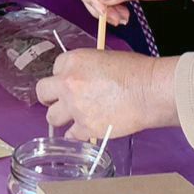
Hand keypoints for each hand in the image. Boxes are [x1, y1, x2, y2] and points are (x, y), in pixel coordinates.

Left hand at [36, 50, 178, 141]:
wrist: (150, 91)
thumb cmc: (137, 71)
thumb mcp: (105, 57)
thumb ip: (87, 67)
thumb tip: (84, 78)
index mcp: (73, 61)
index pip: (55, 68)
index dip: (64, 76)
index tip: (71, 82)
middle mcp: (68, 83)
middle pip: (43, 92)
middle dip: (50, 97)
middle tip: (58, 102)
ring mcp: (74, 106)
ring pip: (51, 117)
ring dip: (61, 117)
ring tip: (73, 118)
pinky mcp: (85, 127)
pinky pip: (70, 135)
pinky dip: (77, 135)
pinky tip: (85, 131)